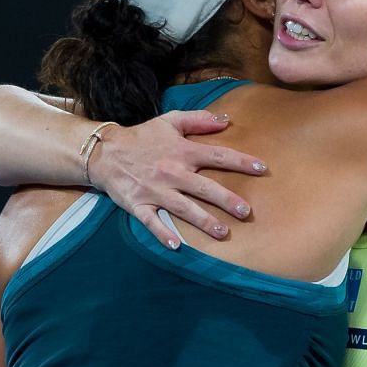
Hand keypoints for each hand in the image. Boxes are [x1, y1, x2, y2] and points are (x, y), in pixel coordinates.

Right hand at [92, 112, 266, 248]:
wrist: (105, 152)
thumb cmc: (141, 137)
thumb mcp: (169, 121)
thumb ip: (198, 120)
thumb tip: (226, 119)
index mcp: (182, 151)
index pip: (217, 156)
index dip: (241, 162)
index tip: (262, 169)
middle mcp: (172, 172)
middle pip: (204, 188)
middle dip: (226, 200)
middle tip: (246, 211)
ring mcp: (155, 191)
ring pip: (183, 208)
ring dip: (203, 221)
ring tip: (223, 233)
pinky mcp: (139, 205)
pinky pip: (152, 222)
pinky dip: (163, 234)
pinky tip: (177, 246)